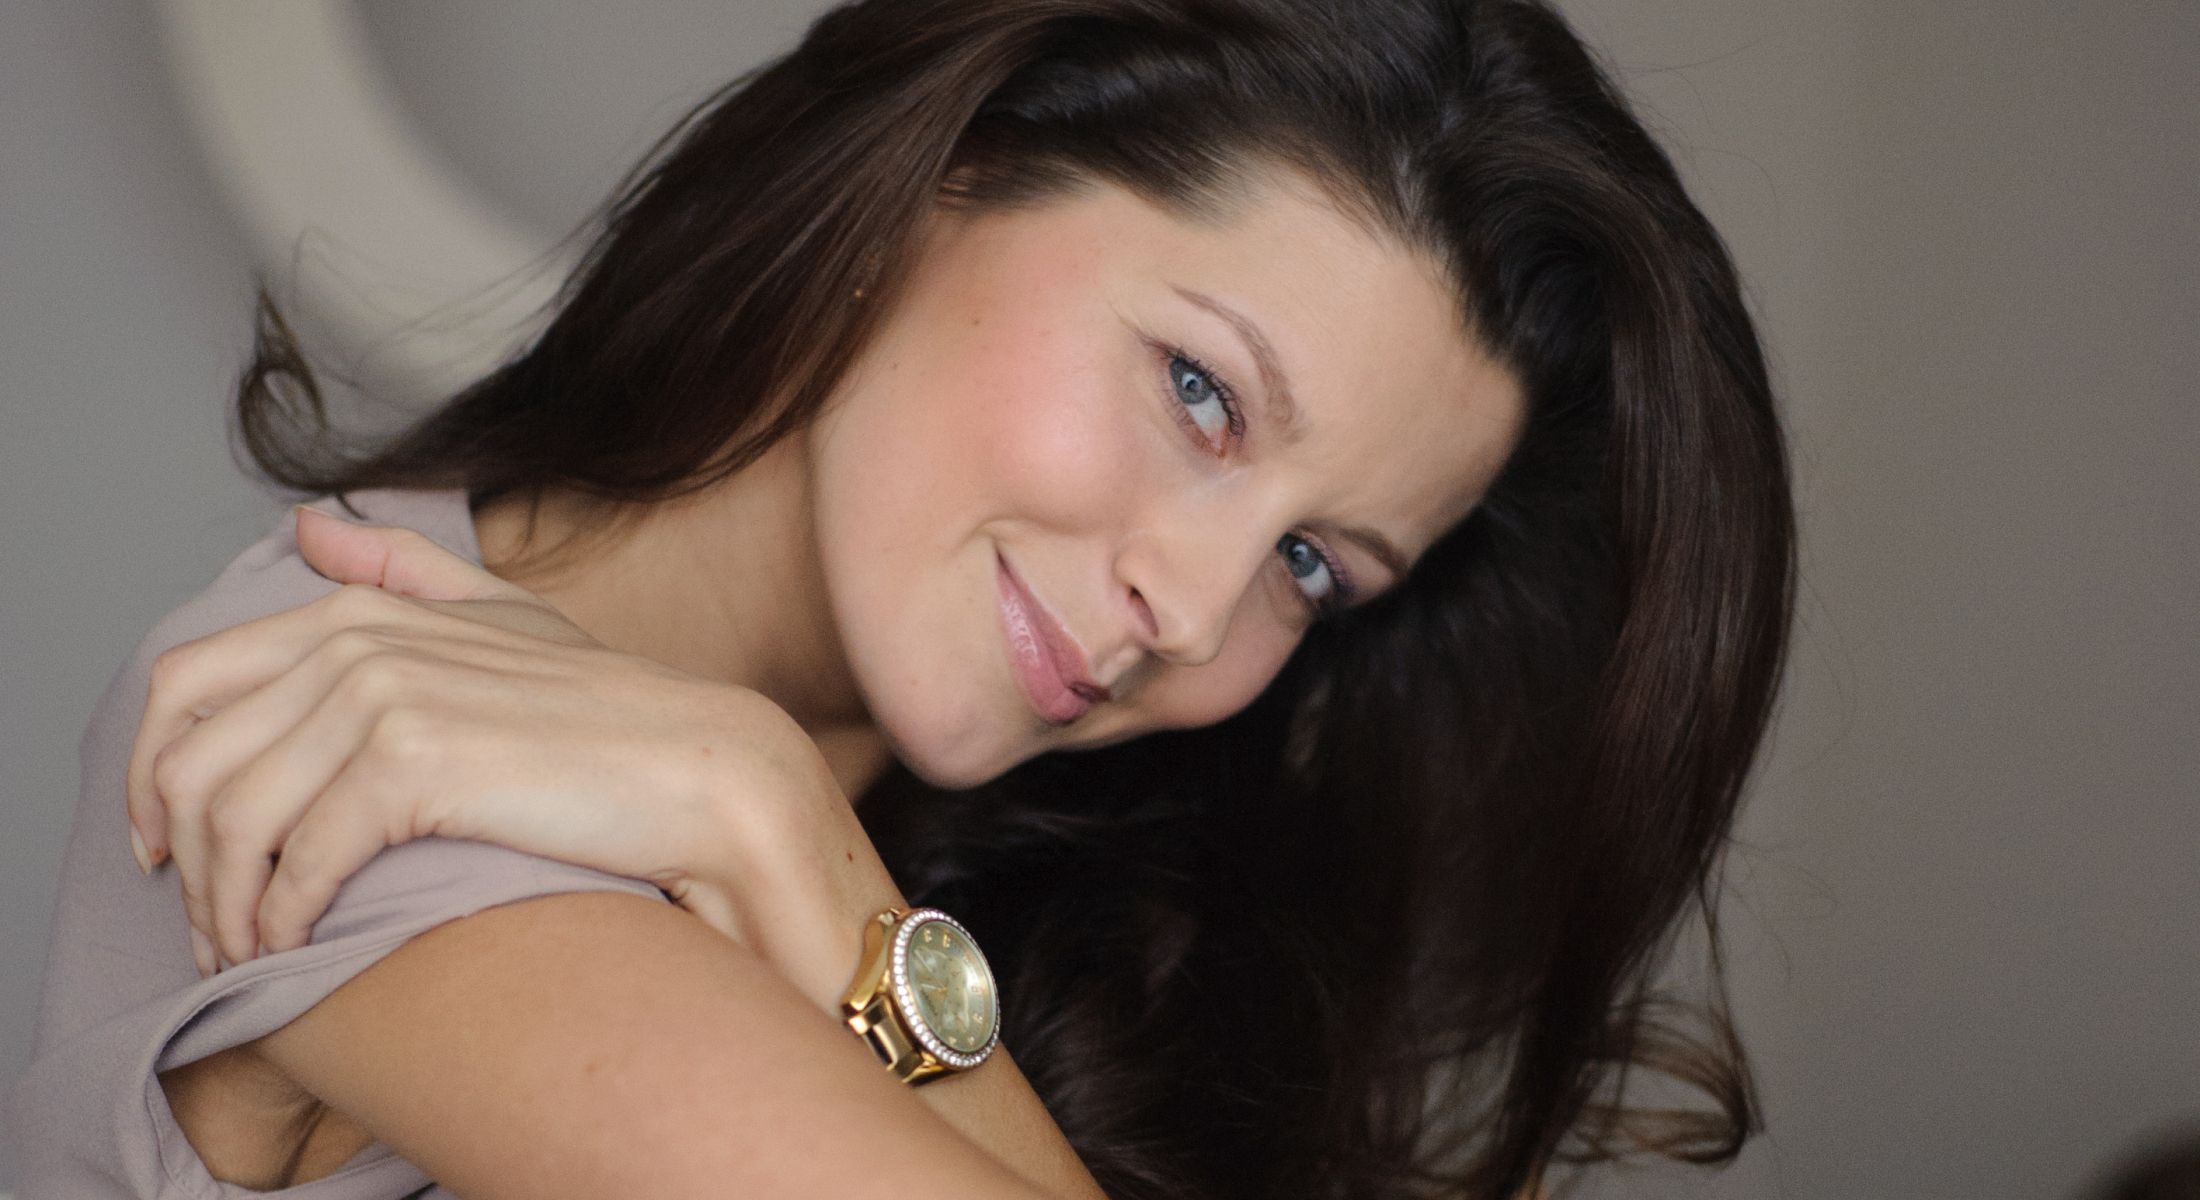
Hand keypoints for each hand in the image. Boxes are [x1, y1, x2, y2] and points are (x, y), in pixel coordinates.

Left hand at [127, 505, 878, 986]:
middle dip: (181, 861)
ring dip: (224, 906)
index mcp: (359, 612)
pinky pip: (296, 860)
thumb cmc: (611, 712)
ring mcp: (380, 696)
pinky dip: (282, 921)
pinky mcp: (410, 764)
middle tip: (210, 927)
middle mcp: (355, 643)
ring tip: (249, 955)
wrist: (699, 772)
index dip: (151, 775)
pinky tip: (298, 951)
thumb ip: (407, 570)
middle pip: (189, 761)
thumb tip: (310, 528)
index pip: (184, 683)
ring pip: (231, 818)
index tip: (168, 849)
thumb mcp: (505, 618)